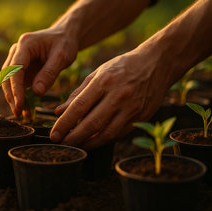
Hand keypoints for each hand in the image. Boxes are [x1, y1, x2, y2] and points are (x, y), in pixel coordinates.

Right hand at [2, 25, 78, 115]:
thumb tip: (37, 92)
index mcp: (26, 44)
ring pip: (8, 80)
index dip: (16, 88)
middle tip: (18, 112)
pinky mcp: (21, 68)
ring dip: (13, 97)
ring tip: (21, 113)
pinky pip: (17, 83)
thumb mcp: (62, 57)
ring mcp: (17, 59)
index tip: (20, 104)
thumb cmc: (64, 43)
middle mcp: (16, 50)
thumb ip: (49, 74)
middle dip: (11, 95)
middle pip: (7, 75)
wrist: (64, 35)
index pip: (15, 68)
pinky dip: (19, 95)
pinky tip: (25, 109)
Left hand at [51, 48, 169, 149]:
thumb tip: (59, 111)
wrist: (157, 64)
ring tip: (75, 147)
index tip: (54, 134)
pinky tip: (93, 142)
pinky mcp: (142, 117)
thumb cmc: (122, 67)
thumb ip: (78, 93)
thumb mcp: (98, 73)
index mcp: (104, 81)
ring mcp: (132, 108)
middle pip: (92, 124)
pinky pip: (120, 134)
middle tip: (60, 145)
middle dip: (73, 138)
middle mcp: (118, 96)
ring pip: (106, 134)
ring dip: (88, 143)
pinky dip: (105, 140)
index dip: (64, 123)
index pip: (79, 107)